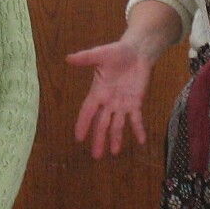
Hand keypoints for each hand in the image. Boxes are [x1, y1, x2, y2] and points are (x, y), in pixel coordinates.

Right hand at [66, 40, 153, 157]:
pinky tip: (141, 141)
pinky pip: (137, 119)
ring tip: (115, 152)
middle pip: (102, 124)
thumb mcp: (101, 54)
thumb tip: (68, 58)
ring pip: (117, 125)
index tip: (78, 138)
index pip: (87, 111)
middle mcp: (108, 102)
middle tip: (96, 156)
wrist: (136, 52)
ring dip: (116, 138)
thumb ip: (86, 58)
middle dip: (99, 139)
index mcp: (97, 92)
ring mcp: (122, 104)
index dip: (83, 124)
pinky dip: (138, 129)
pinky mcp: (136, 103)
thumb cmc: (117, 52)